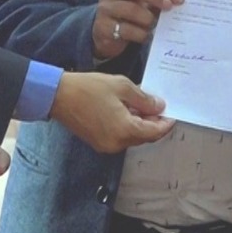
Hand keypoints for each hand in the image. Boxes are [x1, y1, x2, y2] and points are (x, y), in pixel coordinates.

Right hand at [51, 71, 175, 152]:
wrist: (58, 96)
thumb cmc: (89, 88)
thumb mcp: (122, 87)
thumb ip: (144, 99)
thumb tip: (159, 107)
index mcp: (125, 130)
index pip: (154, 132)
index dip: (165, 124)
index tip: (172, 115)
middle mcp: (117, 143)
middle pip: (144, 137)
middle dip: (154, 124)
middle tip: (158, 107)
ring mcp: (106, 145)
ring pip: (132, 138)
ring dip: (140, 125)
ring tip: (142, 106)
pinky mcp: (98, 143)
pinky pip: (120, 137)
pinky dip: (128, 127)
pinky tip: (127, 112)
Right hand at [94, 0, 182, 59]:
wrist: (105, 32)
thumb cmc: (130, 12)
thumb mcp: (141, 0)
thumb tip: (178, 1)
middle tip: (169, 8)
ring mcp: (105, 8)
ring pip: (131, 10)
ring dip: (148, 19)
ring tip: (155, 25)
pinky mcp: (103, 26)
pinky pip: (126, 30)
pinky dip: (141, 34)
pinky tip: (147, 36)